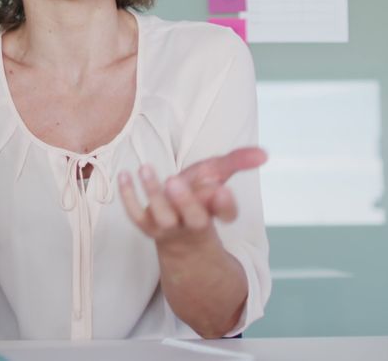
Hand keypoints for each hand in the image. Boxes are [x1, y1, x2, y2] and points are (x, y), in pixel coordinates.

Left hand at [117, 147, 266, 250]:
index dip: (224, 204)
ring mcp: (170, 227)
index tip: (222, 191)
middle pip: (193, 218)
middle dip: (185, 202)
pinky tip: (123, 175)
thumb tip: (264, 154)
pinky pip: (137, 216)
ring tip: (145, 168)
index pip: (225, 212)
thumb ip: (239, 161)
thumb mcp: (219, 176)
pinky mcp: (148, 225)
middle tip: (174, 182)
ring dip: (153, 194)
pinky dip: (128, 198)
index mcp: (215, 212)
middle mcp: (194, 223)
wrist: (179, 233)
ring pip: (163, 216)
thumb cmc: (201, 197)